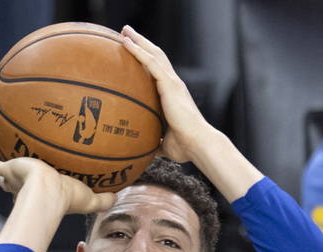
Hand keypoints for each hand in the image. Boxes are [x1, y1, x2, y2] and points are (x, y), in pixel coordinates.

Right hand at [0, 148, 113, 214]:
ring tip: (7, 157)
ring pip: (5, 175)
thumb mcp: (90, 200)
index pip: (41, 195)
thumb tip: (118, 196)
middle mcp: (26, 189)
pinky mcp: (7, 169)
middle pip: (20, 187)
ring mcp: (14, 179)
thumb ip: (103, 200)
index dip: (40, 193)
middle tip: (24, 172)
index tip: (44, 188)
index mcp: (42, 196)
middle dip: (19, 181)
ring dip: (5, 169)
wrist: (48, 191)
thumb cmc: (67, 198)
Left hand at [120, 25, 209, 163]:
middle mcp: (174, 84)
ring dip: (138, 41)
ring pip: (153, 54)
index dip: (147, 60)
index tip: (134, 52)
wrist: (198, 144)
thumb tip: (144, 149)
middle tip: (126, 33)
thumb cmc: (185, 146)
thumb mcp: (165, 143)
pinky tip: (126, 42)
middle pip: (156, 56)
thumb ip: (154, 142)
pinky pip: (151, 62)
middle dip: (141, 43)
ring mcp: (172, 83)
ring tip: (124, 30)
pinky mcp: (170, 84)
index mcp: (173, 95)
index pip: (158, 72)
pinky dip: (138, 51)